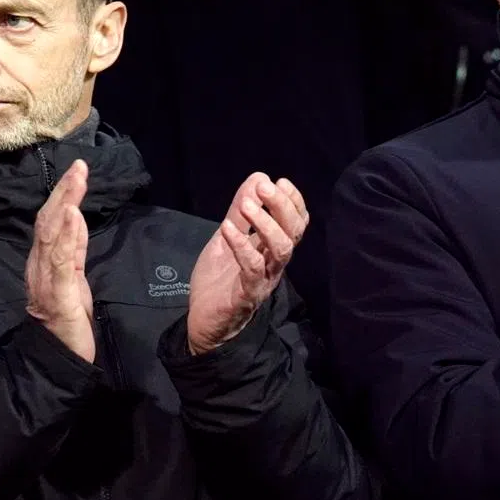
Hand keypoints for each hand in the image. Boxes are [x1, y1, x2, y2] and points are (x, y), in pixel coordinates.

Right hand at [25, 160, 95, 362]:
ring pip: (52, 234)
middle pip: (48, 221)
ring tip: (76, 180)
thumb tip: (76, 218)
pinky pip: (61, 261)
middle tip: (78, 166)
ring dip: (65, 204)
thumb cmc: (67, 322)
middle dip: (64, 192)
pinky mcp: (58, 294)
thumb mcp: (74, 279)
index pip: (51, 221)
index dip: (62, 194)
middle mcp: (40, 266)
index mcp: (45, 262)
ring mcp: (46, 279)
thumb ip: (74, 250)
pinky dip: (67, 235)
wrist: (59, 360)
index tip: (77, 171)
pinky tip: (73, 215)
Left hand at [187, 173, 308, 355]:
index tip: (280, 181)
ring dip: (266, 223)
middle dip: (282, 206)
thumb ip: (240, 213)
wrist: (203, 322)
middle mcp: (274, 264)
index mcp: (271, 250)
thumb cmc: (219, 281)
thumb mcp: (226, 237)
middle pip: (292, 233)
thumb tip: (258, 178)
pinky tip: (227, 229)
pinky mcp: (247, 294)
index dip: (294, 201)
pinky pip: (252, 268)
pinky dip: (241, 246)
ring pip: (281, 249)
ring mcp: (263, 279)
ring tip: (247, 205)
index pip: (296, 223)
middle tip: (265, 187)